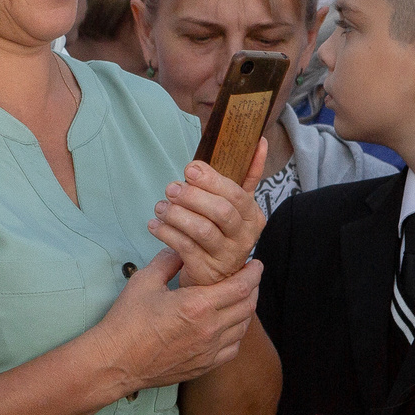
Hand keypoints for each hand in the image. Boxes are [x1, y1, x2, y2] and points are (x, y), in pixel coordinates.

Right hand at [93, 250, 262, 395]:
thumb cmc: (126, 321)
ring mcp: (209, 351)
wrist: (116, 362)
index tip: (255, 264)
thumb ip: (168, 261)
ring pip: (243, 327)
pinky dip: (236, 333)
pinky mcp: (204, 365)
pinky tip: (229, 325)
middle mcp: (209, 329)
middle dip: (253, 288)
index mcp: (197, 305)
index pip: (240, 286)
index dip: (253, 273)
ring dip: (246, 310)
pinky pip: (233, 348)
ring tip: (240, 298)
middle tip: (250, 278)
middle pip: (248, 306)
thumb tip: (182, 249)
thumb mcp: (144, 281)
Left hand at [151, 146, 265, 288]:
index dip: (212, 180)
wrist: (213, 274)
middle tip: (171, 188)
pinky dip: (167, 233)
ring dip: (177, 214)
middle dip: (193, 196)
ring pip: (202, 230)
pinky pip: (185, 247)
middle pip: (221, 212)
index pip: (236, 194)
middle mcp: (245, 237)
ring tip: (160, 207)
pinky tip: (155, 224)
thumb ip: (246, 176)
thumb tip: (258, 140)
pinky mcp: (207, 270)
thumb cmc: (221, 231)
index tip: (189, 169)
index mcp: (253, 216)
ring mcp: (227, 256)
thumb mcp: (236, 205)